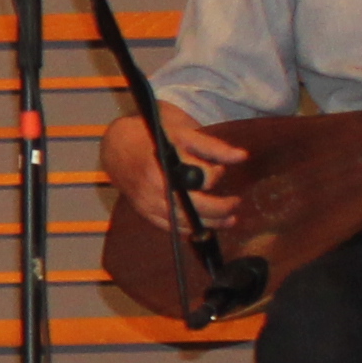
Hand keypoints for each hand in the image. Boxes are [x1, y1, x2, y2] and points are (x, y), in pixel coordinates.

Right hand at [99, 108, 245, 230]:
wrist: (118, 146)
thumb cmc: (153, 136)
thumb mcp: (183, 133)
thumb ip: (214, 146)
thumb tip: (243, 157)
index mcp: (166, 163)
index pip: (201, 178)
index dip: (216, 174)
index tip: (221, 168)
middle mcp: (154, 186)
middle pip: (194, 206)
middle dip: (220, 208)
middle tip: (236, 204)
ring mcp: (147, 202)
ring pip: (183, 221)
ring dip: (209, 224)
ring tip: (229, 220)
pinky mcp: (143, 211)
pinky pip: (169, 227)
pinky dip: (188, 229)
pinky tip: (203, 226)